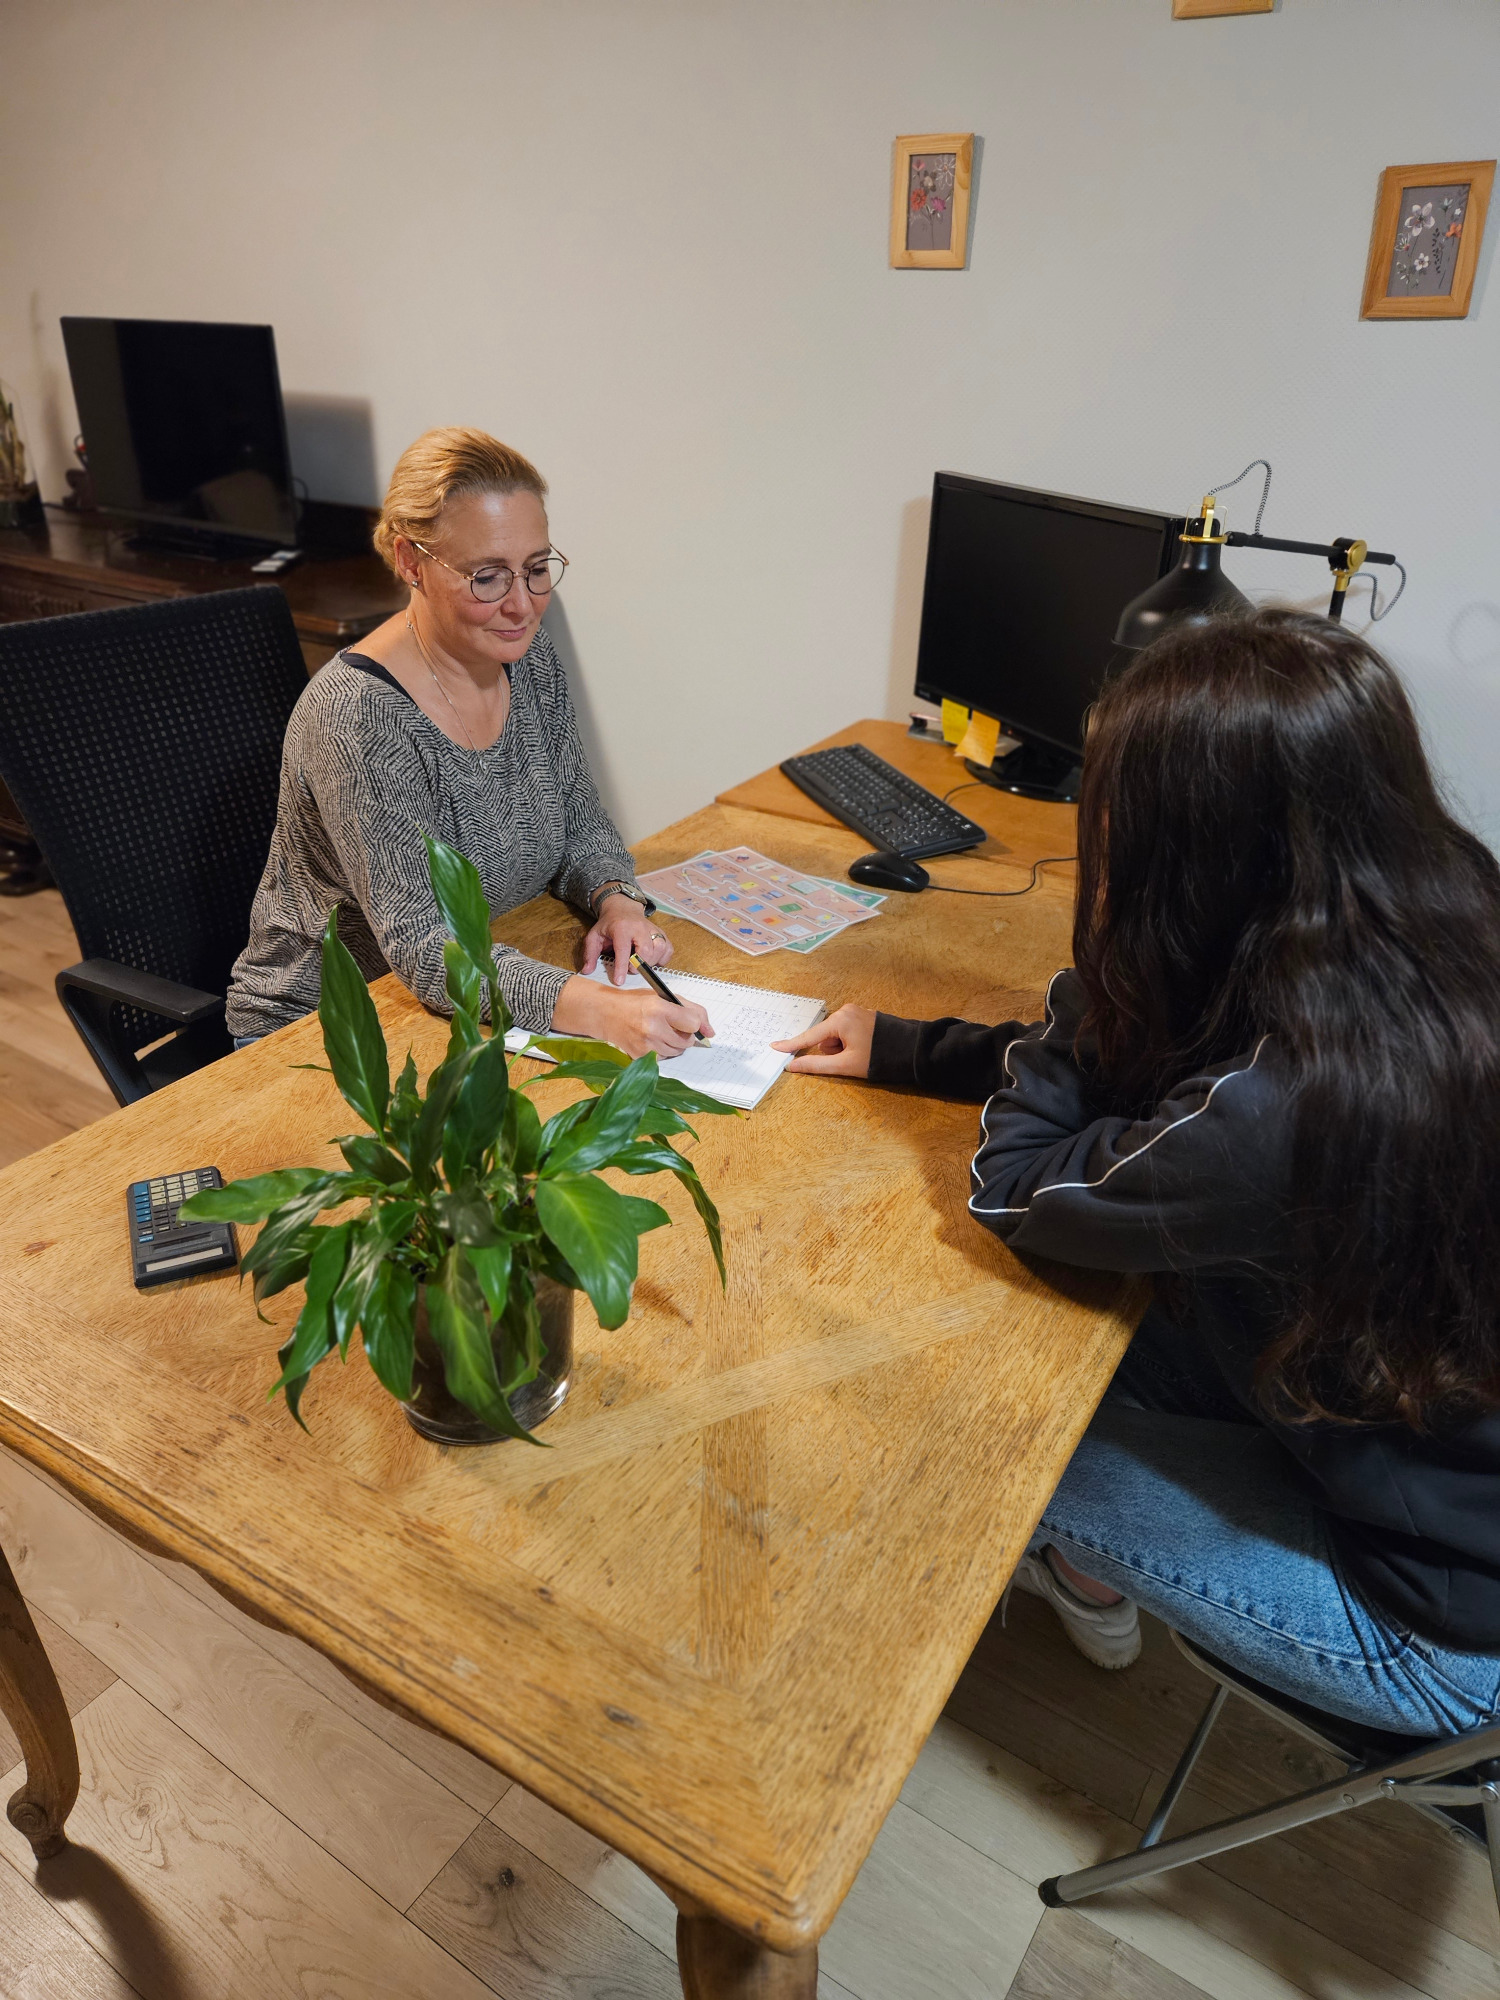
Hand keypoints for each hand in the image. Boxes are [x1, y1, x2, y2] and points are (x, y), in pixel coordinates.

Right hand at [553, 975, 713, 1059]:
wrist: (606, 1014)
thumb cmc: (636, 1003)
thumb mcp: (664, 997)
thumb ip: (692, 1010)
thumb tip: (711, 1032)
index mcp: (660, 1009)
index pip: (693, 1024)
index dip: (693, 1023)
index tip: (686, 1020)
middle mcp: (653, 1028)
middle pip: (687, 1041)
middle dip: (684, 1034)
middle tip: (671, 1025)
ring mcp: (646, 1045)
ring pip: (677, 1051)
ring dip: (674, 1043)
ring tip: (660, 1031)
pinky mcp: (640, 1056)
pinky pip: (664, 1058)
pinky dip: (662, 1050)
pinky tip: (651, 1039)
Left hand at [581, 895, 672, 985]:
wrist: (623, 908)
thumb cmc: (609, 925)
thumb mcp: (594, 936)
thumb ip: (590, 953)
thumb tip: (587, 971)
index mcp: (621, 928)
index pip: (623, 949)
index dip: (622, 967)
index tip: (619, 981)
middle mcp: (639, 927)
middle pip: (646, 950)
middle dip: (639, 965)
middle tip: (631, 969)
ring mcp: (652, 929)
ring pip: (660, 948)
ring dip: (652, 962)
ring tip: (642, 964)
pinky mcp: (661, 933)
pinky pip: (668, 948)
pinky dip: (663, 958)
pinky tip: (653, 960)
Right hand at [773, 1003, 875, 1078]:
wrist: (912, 1051)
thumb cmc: (880, 1058)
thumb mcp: (846, 1065)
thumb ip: (816, 1065)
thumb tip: (794, 1066)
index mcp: (840, 1020)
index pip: (810, 1037)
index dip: (792, 1045)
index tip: (775, 1047)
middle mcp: (846, 1011)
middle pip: (825, 1037)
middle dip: (832, 1051)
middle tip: (851, 1058)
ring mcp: (856, 1012)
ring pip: (836, 1035)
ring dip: (842, 1048)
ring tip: (861, 1054)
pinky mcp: (864, 1016)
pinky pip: (847, 1031)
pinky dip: (850, 1042)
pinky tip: (865, 1048)